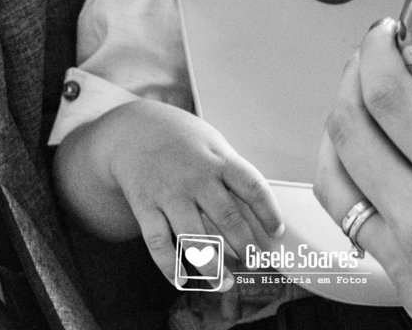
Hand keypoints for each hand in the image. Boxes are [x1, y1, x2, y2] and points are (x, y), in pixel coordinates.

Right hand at [101, 100, 283, 287]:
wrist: (134, 129)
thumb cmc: (183, 142)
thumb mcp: (213, 145)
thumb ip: (233, 175)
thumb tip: (259, 213)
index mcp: (219, 160)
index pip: (253, 186)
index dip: (269, 212)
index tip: (278, 232)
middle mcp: (196, 177)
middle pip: (227, 217)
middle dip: (246, 246)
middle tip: (255, 263)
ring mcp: (169, 193)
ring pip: (194, 238)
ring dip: (212, 266)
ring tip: (225, 283)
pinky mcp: (145, 206)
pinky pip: (158, 244)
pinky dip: (170, 267)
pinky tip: (182, 280)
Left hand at [315, 20, 411, 329]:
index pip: (392, 100)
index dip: (376, 54)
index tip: (386, 32)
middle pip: (349, 128)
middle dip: (350, 78)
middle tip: (370, 56)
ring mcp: (403, 254)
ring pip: (333, 176)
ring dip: (335, 129)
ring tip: (355, 104)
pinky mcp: (400, 282)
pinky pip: (348, 220)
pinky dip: (343, 181)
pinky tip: (362, 169)